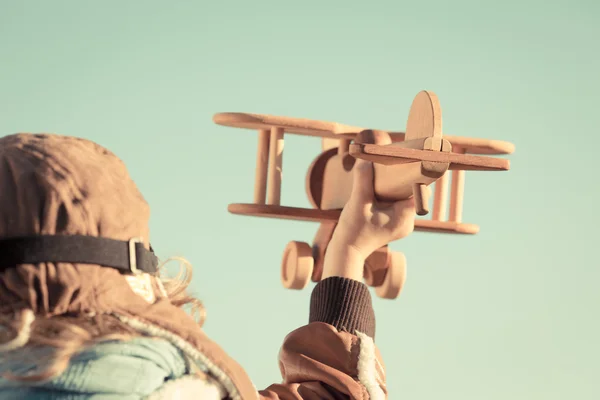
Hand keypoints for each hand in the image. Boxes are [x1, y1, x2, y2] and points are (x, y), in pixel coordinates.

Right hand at [321, 158, 417, 280]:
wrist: (346, 252)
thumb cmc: (353, 230)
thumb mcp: (357, 202)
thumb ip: (363, 180)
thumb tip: (366, 160)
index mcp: (405, 217)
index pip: (419, 190)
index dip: (413, 175)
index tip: (403, 163)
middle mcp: (407, 222)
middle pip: (410, 193)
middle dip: (399, 180)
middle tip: (387, 168)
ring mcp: (400, 225)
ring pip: (401, 198)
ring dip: (392, 189)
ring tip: (378, 181)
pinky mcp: (392, 225)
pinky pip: (395, 205)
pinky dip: (387, 197)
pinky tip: (375, 193)